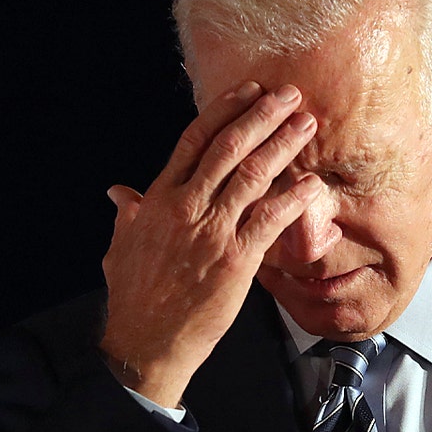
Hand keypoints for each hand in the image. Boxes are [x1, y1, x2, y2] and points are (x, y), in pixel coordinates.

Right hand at [99, 82, 321, 407]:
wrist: (146, 341)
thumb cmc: (134, 295)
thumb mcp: (121, 245)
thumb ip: (128, 214)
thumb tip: (119, 192)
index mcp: (158, 198)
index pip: (194, 140)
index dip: (224, 110)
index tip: (248, 91)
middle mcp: (186, 206)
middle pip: (229, 147)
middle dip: (263, 116)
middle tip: (290, 95)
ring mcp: (213, 231)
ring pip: (253, 175)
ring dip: (284, 145)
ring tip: (307, 124)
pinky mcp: (237, 259)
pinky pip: (271, 219)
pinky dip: (293, 198)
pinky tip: (312, 183)